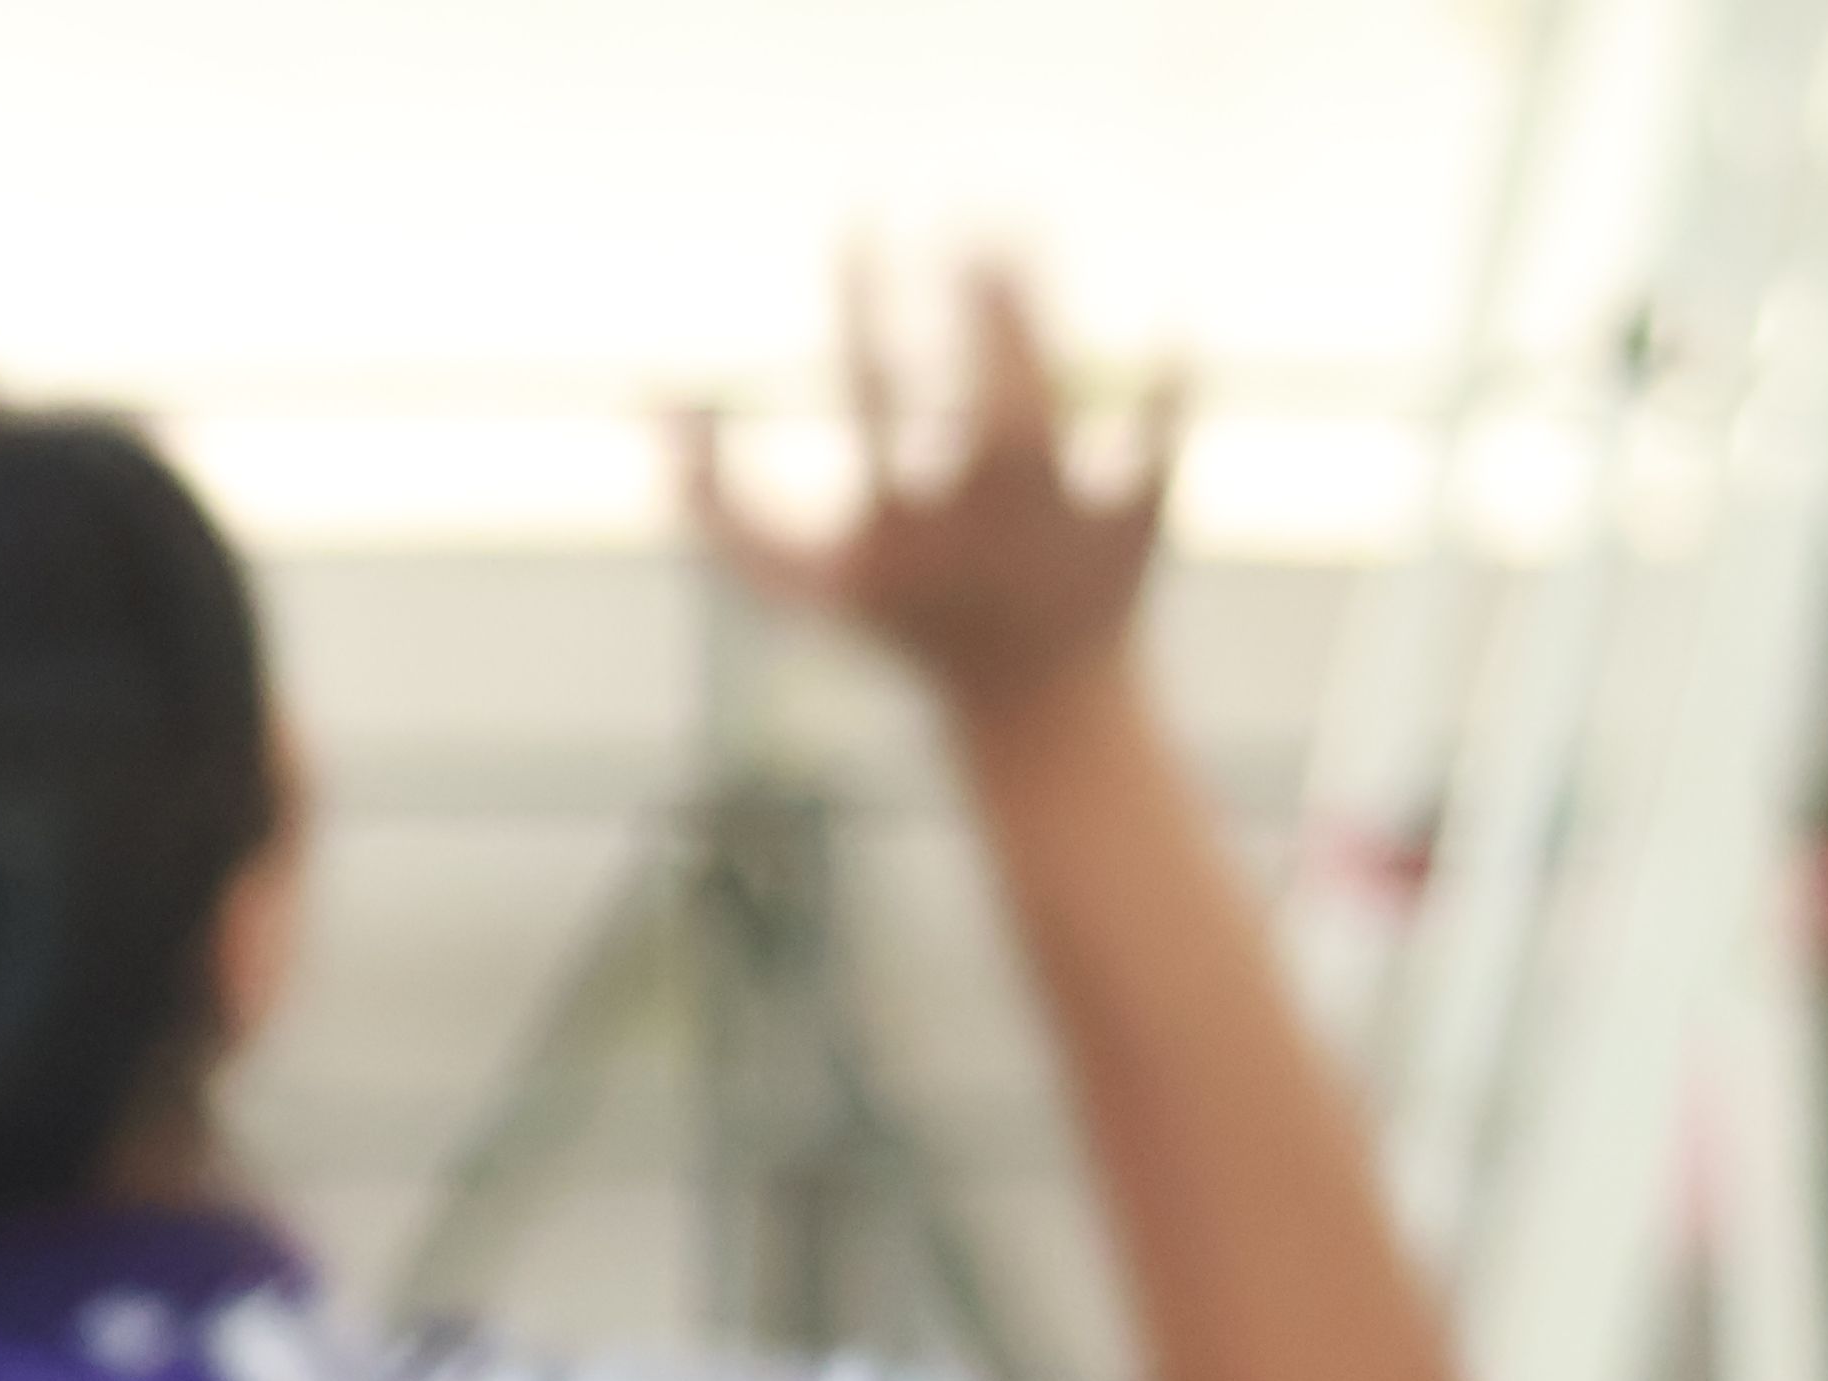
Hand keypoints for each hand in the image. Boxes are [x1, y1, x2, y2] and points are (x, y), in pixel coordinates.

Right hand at [680, 254, 1180, 717]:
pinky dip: (1170, 381)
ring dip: (1032, 315)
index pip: (870, 396)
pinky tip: (1167, 307)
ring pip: (1052, 413)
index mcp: (893, 542)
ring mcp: (1056, 536)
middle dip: (973, 308)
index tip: (858, 224)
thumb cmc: (902, 625)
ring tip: (1003, 236)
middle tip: (958, 228)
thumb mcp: (792, 580)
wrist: (1039, 710)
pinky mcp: (1136, 535)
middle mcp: (976, 539)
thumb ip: (712, 503)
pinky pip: (1159, 444)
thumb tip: (657, 401)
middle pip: (981, 406)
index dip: (861, 298)